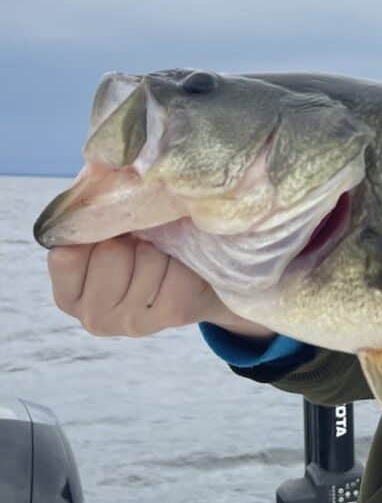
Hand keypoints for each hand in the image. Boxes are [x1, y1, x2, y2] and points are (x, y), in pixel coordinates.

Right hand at [47, 236, 274, 340]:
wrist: (194, 279)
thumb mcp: (110, 234)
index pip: (67, 256)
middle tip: (140, 247)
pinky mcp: (171, 315)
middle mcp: (93, 318)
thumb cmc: (142, 249)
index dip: (93, 234)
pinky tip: (179, 269)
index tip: (110, 236)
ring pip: (146, 259)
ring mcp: (132, 323)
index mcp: (69, 296)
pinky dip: (181, 259)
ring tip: (162, 258)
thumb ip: (93, 218)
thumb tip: (99, 180)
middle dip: (129, 241)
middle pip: (109, 253)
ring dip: (158, 249)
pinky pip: (175, 270)